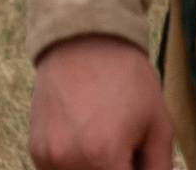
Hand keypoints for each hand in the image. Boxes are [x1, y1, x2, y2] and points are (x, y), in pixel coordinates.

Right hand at [29, 35, 173, 169]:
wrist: (83, 39)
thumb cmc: (127, 79)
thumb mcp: (159, 124)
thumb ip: (159, 168)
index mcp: (102, 156)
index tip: (136, 158)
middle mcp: (69, 159)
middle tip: (125, 150)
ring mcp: (47, 155)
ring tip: (104, 143)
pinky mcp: (36, 148)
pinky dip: (76, 166)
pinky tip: (86, 139)